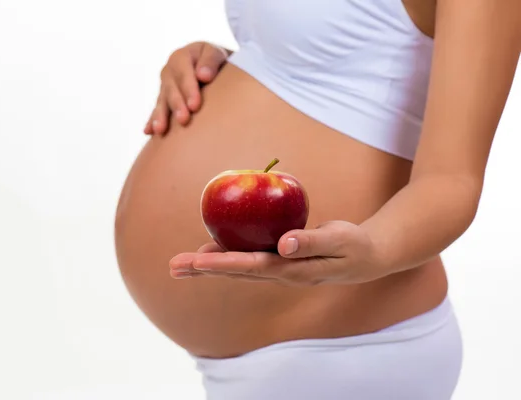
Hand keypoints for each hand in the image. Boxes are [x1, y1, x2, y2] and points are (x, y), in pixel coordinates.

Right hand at [144, 41, 229, 135]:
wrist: (208, 64)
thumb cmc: (214, 59)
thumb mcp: (216, 52)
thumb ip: (211, 61)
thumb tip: (203, 75)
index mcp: (181, 57)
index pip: (184, 74)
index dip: (188, 89)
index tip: (195, 105)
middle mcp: (169, 71)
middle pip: (172, 89)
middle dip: (177, 105)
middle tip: (183, 120)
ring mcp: (165, 86)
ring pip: (162, 102)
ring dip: (161, 116)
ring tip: (161, 130)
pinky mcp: (163, 99)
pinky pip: (157, 110)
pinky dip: (152, 121)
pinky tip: (149, 131)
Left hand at [169, 221, 385, 285]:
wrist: (366, 257)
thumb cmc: (354, 245)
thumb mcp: (339, 240)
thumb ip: (312, 241)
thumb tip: (284, 244)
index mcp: (292, 270)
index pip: (251, 267)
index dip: (223, 264)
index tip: (197, 262)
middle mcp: (280, 274)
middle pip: (235, 272)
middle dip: (203, 270)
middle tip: (173, 267)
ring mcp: (278, 270)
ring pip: (238, 269)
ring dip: (209, 266)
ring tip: (181, 264)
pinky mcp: (279, 263)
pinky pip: (248, 260)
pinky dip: (227, 256)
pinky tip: (212, 249)